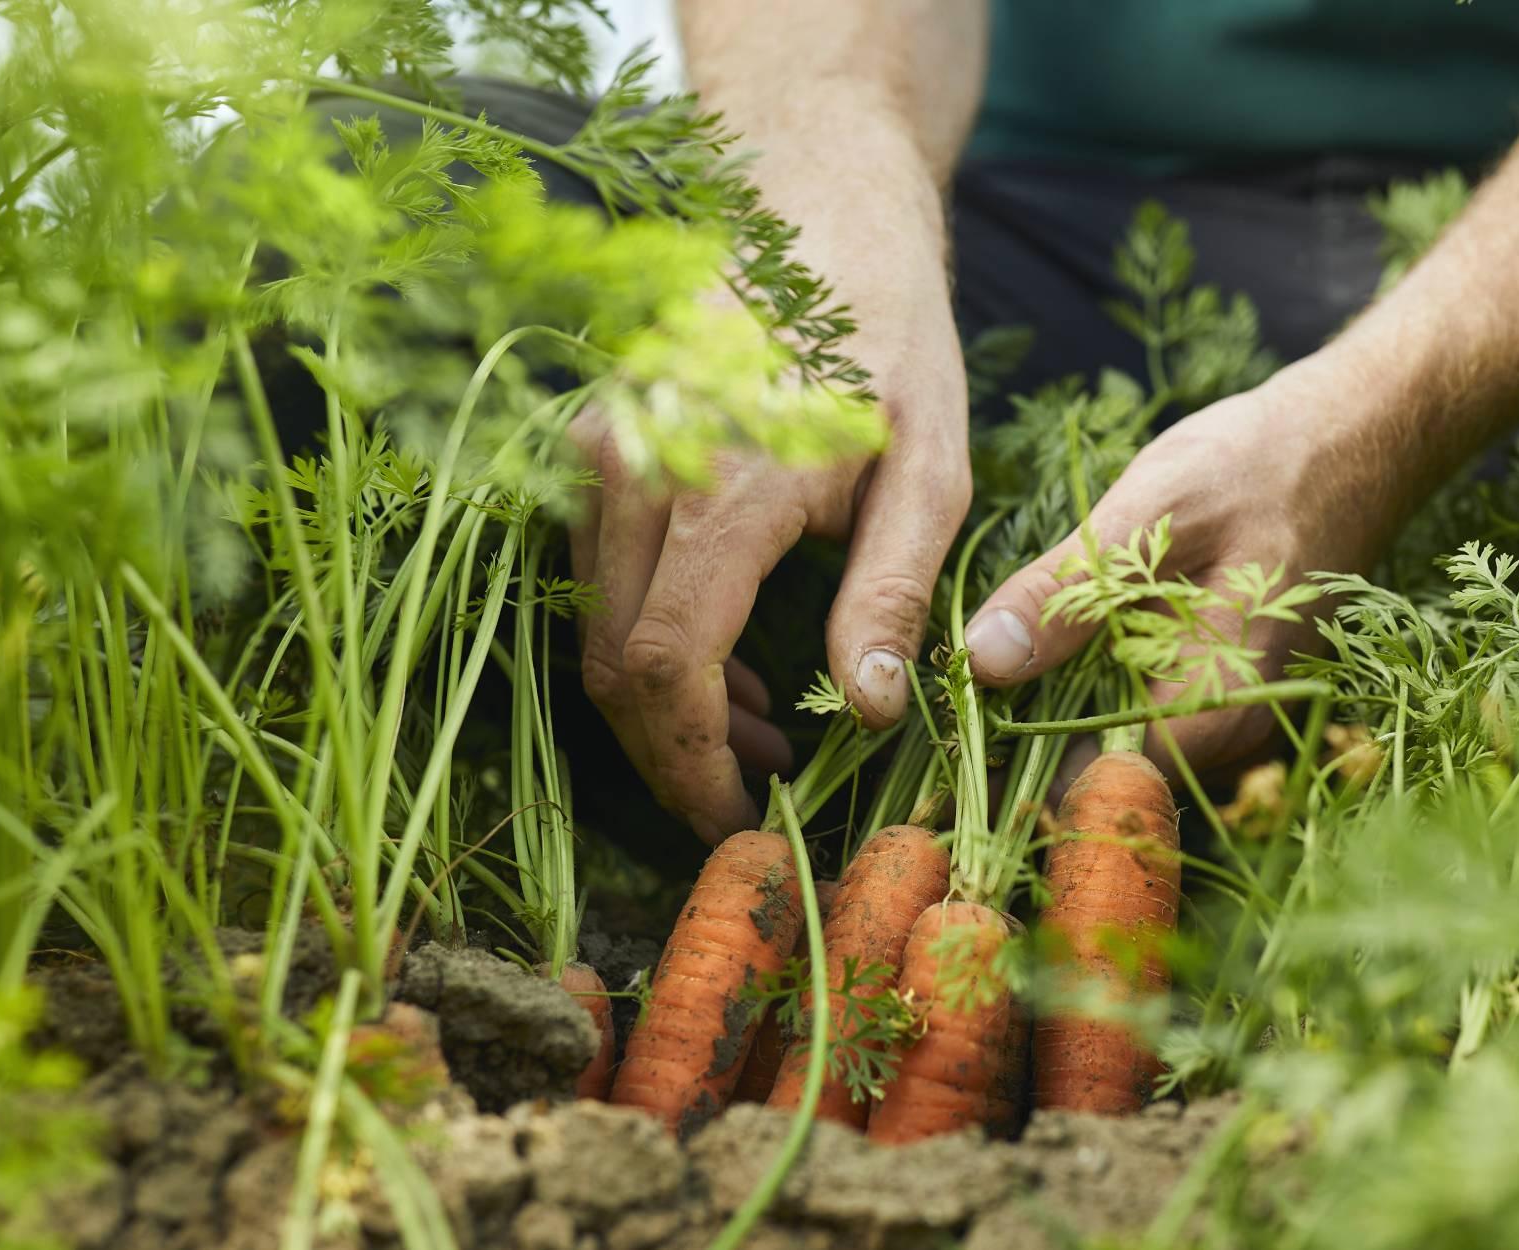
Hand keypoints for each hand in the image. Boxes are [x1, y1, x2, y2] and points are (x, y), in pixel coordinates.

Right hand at [572, 317, 970, 842]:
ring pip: (597, 625)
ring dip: (665, 700)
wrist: (814, 202)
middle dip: (678, 750)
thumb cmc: (890, 332)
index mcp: (724, 483)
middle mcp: (634, 468)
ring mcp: (597, 451)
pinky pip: (594, 576)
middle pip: (615, 663)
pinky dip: (648, 635)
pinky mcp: (587, 443)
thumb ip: (890, 593)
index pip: (665, 666)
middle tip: (765, 786)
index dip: (694, 765)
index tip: (743, 821)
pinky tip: (728, 651)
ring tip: (764, 721)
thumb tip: (867, 712)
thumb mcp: (931, 468)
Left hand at [960, 358, 1422, 778]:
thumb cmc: (1262, 463)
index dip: (1018, 778)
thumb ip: (1069, 591)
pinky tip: (1055, 653)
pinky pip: (1148, 715)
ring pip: (1125, 748)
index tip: (950, 752)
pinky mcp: (1226, 690)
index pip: (1100, 788)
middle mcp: (1235, 736)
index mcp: (1218, 708)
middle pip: (1108, 777)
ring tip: (989, 683)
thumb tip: (984, 661)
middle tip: (952, 717)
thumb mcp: (1152, 509)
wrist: (1355, 437)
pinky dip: (1095, 691)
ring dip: (1056, 719)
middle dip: (1027, 751)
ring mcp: (1236, 718)